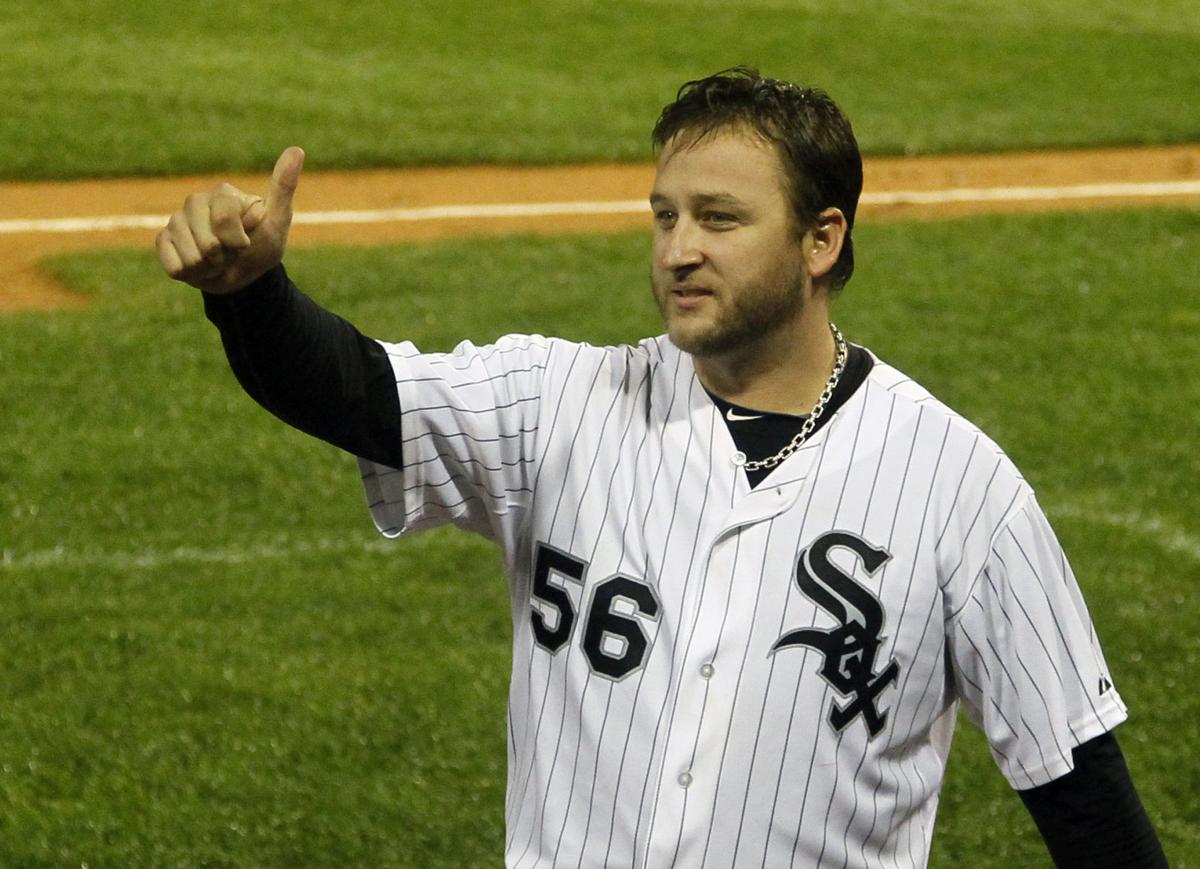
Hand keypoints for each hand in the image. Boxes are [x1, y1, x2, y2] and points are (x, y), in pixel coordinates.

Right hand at [156, 146, 304, 294]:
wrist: (243, 276)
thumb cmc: (262, 246)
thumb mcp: (278, 220)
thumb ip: (284, 186)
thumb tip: (297, 149)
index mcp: (222, 193)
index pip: (223, 220)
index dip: (238, 241)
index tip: (247, 241)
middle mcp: (195, 202)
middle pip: (207, 243)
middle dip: (225, 257)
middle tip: (231, 252)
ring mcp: (176, 220)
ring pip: (191, 257)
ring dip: (209, 268)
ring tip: (216, 260)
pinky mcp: (163, 240)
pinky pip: (174, 266)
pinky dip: (191, 274)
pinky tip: (199, 267)